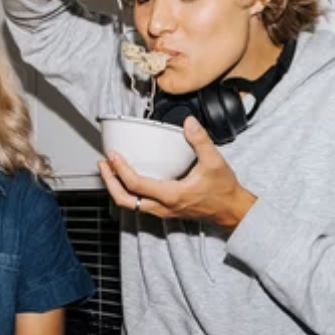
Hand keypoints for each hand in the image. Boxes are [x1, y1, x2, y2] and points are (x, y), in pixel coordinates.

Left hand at [99, 116, 257, 228]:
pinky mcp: (165, 210)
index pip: (136, 185)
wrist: (232, 210)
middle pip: (125, 200)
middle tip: (103, 165)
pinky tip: (127, 179)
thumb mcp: (215, 162)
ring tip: (110, 171)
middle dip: (110, 182)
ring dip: (117, 188)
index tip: (112, 155)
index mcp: (171, 195)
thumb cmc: (223, 190)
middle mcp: (163, 207)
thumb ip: (201, 141)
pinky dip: (128, 192)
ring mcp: (163, 211)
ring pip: (131, 204)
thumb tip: (189, 123)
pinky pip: (139, 205)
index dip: (120, 170)